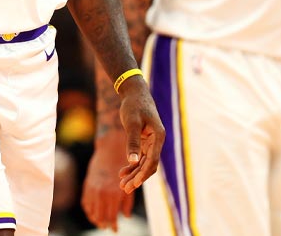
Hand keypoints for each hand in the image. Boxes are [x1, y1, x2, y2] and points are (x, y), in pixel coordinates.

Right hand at [81, 130, 134, 230]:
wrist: (110, 150)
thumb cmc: (124, 168)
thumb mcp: (129, 186)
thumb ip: (127, 202)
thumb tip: (126, 216)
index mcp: (113, 194)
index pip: (111, 217)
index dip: (113, 225)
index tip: (115, 230)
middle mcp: (102, 193)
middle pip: (100, 216)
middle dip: (104, 223)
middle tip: (107, 227)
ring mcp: (93, 189)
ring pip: (91, 211)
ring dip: (95, 218)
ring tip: (100, 222)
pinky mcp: (87, 185)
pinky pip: (85, 202)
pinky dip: (88, 210)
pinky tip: (92, 213)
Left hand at [115, 78, 163, 193]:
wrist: (134, 92)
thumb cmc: (134, 105)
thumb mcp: (132, 122)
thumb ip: (133, 142)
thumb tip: (133, 162)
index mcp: (158, 136)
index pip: (153, 160)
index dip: (143, 174)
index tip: (133, 184)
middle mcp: (157, 141)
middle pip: (149, 165)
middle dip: (137, 178)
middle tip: (124, 189)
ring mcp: (152, 142)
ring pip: (144, 163)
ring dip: (134, 174)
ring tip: (122, 185)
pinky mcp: (145, 141)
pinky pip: (140, 157)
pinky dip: (132, 166)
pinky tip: (122, 173)